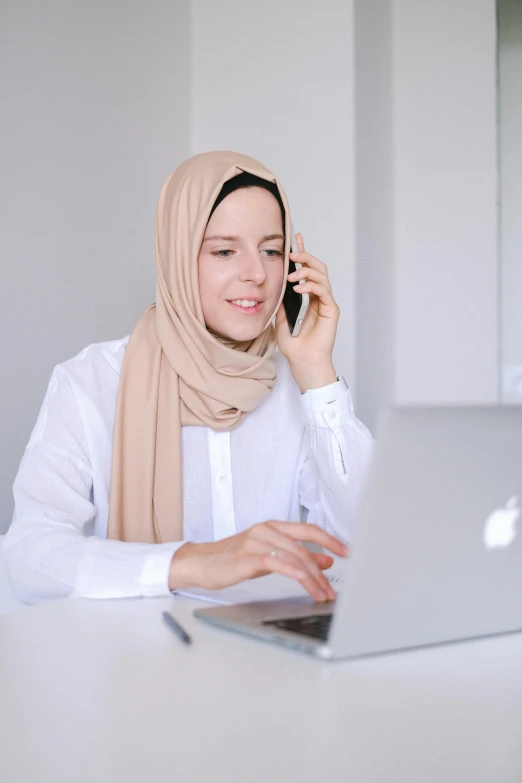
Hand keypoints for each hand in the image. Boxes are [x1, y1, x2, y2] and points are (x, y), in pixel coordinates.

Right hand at [168, 521, 347, 601]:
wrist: (202, 563)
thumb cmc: (234, 558)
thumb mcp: (269, 556)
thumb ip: (296, 556)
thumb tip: (325, 561)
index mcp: (273, 527)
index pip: (308, 529)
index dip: (330, 539)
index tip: (347, 551)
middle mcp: (266, 530)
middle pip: (303, 546)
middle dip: (321, 570)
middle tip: (332, 588)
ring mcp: (255, 542)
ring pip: (293, 556)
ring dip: (311, 578)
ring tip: (321, 594)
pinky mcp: (247, 557)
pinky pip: (276, 563)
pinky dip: (293, 573)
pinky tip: (303, 583)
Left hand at [275, 232, 339, 392]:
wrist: (304, 363)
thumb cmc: (295, 348)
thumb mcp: (281, 320)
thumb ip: (281, 303)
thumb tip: (275, 287)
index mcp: (310, 299)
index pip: (308, 271)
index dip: (303, 254)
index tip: (296, 239)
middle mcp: (320, 299)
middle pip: (318, 269)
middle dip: (306, 257)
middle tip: (293, 254)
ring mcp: (327, 304)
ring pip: (322, 276)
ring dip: (307, 271)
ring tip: (292, 275)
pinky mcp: (332, 310)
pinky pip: (324, 291)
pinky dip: (311, 285)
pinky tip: (299, 287)